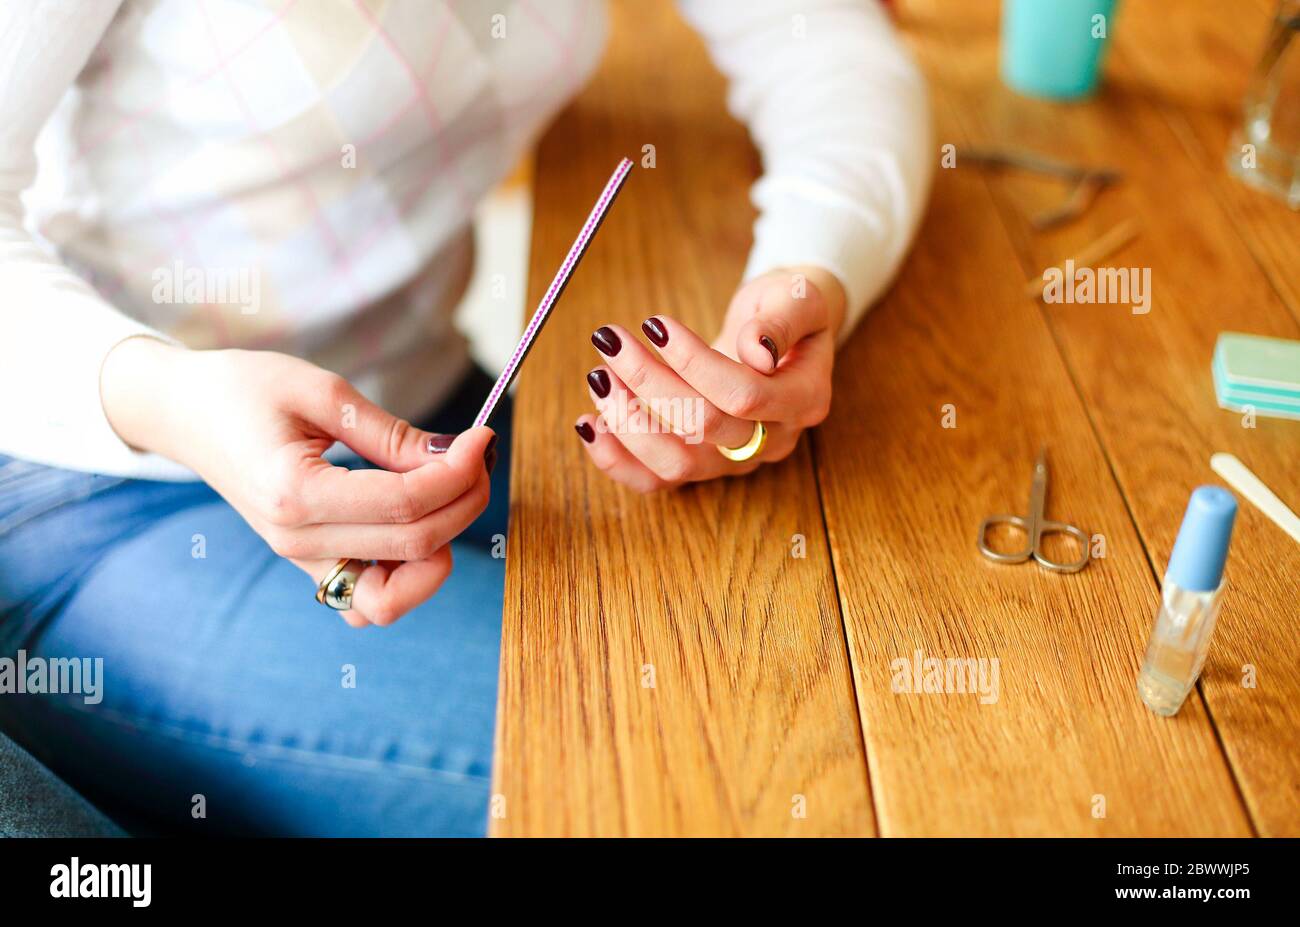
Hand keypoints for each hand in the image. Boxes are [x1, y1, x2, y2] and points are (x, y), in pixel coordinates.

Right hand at [101, 338, 494, 626]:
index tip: (482, 438)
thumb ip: (391, 434)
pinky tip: (418, 527)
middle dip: (465, 501)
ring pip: (393, 597)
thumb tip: (456, 456)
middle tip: (479, 457)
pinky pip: (368, 602)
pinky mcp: (309, 566)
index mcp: (295, 492)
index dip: (458, 473)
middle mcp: (295, 540)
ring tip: (449, 496)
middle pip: (413, 546)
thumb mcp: (322, 392)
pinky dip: (404, 579)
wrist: (185, 413)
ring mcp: (300, 561)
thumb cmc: (244, 389)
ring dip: (439, 552)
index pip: (405, 504)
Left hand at [575, 266, 844, 491]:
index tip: (654, 324)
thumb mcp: (797, 297)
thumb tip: (757, 349)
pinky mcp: (701, 466)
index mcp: (803, 400)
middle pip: (704, 428)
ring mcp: (734, 461)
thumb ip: (782, 321)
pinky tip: (589, 424)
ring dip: (627, 421)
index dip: (693, 362)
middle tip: (611, 341)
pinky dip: (616, 460)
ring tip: (599, 374)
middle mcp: (771, 441)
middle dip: (648, 383)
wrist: (779, 337)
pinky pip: (656, 481)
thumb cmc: (785, 310)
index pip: (744, 394)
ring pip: (676, 463)